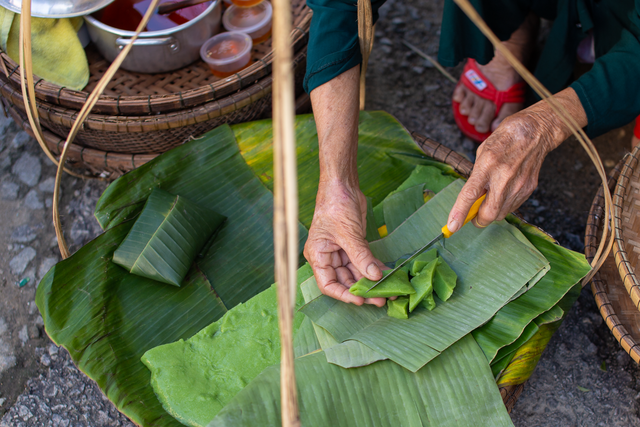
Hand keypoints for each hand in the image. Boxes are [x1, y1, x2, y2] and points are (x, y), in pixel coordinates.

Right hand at [304, 181, 386, 306]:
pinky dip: (375, 268)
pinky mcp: (353, 245)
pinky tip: (388, 274)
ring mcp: (341, 252)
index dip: (343, 295)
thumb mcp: (348, 233)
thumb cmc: (335, 205)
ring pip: (356, 273)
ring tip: (389, 290)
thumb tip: (375, 276)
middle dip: (362, 290)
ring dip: (371, 281)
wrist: (343, 185)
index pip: (328, 284)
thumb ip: (361, 256)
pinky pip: (364, 262)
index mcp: (318, 255)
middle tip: (381, 299)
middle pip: (344, 281)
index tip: (360, 300)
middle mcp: (327, 257)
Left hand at [447, 88, 587, 230]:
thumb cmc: (505, 139)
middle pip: (489, 214)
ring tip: (490, 197)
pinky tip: (503, 192)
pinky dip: (504, 206)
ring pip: (501, 214)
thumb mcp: (482, 152)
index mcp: (487, 164)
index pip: (470, 195)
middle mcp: (504, 177)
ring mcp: (519, 184)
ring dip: (491, 212)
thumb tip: (471, 198)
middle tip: (473, 215)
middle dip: (478, 220)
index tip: (451, 227)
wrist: (535, 131)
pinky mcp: (529, 188)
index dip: (460, 213)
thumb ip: (476, 176)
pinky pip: (513, 207)